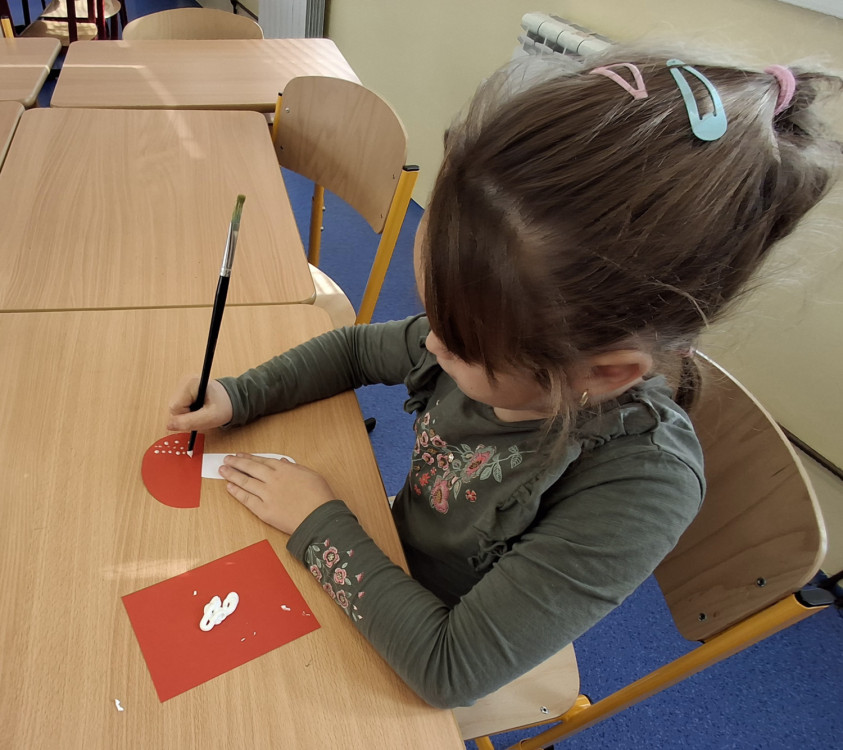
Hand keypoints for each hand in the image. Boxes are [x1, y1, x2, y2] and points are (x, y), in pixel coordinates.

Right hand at [167, 375, 232, 431]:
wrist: (232, 400)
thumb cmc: (224, 406)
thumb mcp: (209, 418)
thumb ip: (189, 422)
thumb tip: (169, 425)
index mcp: (191, 383)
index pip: (174, 407)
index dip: (185, 416)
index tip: (199, 414)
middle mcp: (185, 381)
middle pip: (173, 406)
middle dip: (186, 415)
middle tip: (201, 413)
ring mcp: (183, 384)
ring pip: (175, 407)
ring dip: (187, 413)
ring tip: (201, 410)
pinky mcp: (184, 389)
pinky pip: (179, 405)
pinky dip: (188, 409)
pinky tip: (198, 407)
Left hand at [220, 454, 335, 533]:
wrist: (319, 518)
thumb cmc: (319, 496)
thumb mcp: (310, 474)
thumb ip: (295, 467)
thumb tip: (283, 462)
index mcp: (284, 469)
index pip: (261, 461)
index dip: (249, 457)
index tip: (240, 455)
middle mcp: (273, 479)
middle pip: (250, 468)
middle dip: (236, 462)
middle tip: (227, 459)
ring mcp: (267, 495)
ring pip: (245, 482)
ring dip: (232, 475)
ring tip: (223, 470)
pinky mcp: (263, 510)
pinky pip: (246, 499)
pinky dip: (237, 492)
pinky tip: (229, 487)